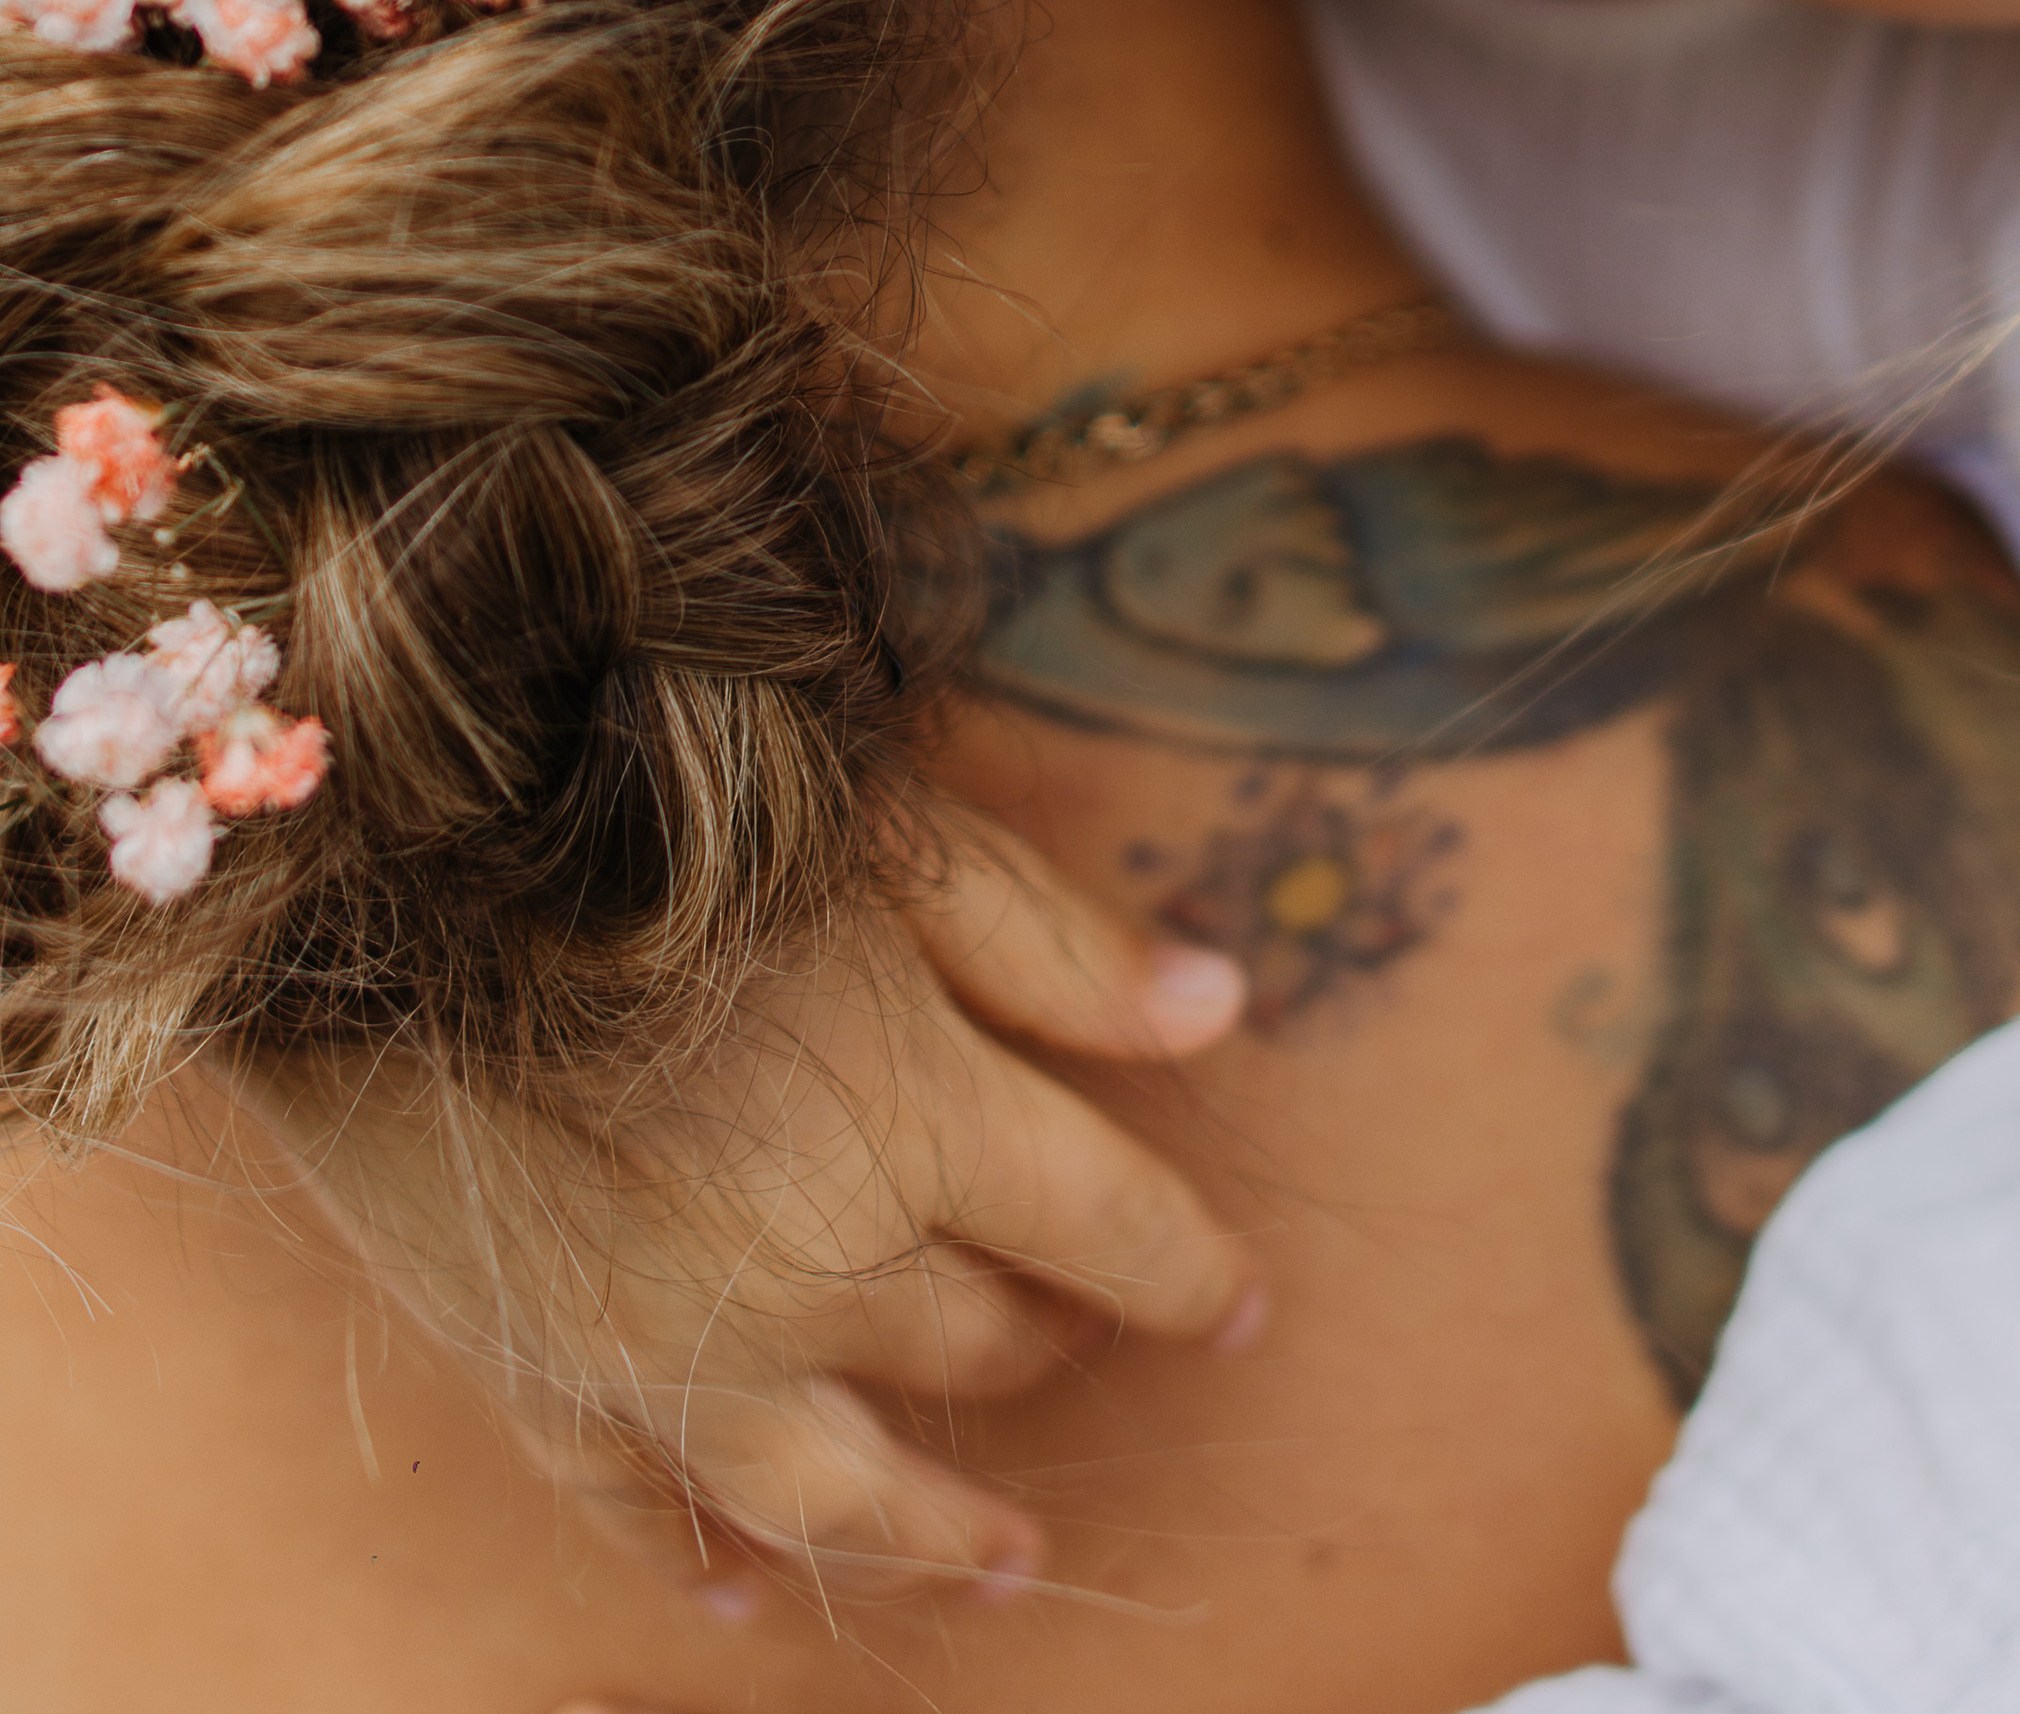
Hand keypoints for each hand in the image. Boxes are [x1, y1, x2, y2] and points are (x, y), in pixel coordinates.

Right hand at [236, 811, 1258, 1605]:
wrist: (389, 869)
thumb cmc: (655, 806)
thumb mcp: (888, 834)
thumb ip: (1051, 942)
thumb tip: (1222, 1010)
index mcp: (922, 1119)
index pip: (1109, 1230)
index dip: (1192, 1272)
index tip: (1247, 1309)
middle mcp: (818, 1264)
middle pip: (980, 1339)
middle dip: (1046, 1337)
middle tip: (1077, 1330)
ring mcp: (674, 1343)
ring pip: (844, 1484)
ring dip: (937, 1530)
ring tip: (1010, 1564)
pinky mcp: (542, 1368)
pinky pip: (642, 1506)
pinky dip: (699, 1559)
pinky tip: (745, 1598)